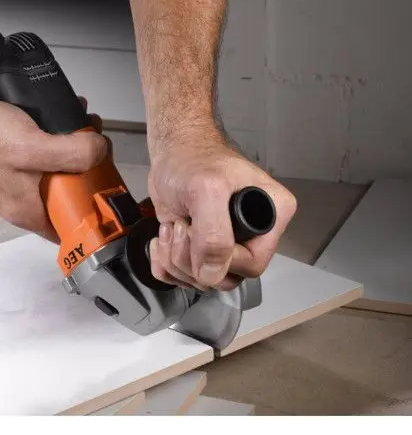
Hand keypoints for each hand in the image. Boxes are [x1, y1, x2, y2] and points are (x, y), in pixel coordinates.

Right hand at [0, 90, 106, 241]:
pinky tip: (70, 122)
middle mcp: (23, 201)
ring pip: (60, 173)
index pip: (68, 230)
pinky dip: (61, 141)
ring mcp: (19, 181)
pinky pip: (48, 156)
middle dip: (89, 172)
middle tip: (101, 151)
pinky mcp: (16, 161)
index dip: (92, 215)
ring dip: (78, 152)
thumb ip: (72, 155)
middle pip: (68, 196)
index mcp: (27, 211)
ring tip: (88, 130)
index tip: (110, 192)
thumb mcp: (33, 148)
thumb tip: (102, 152)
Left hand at [148, 138, 296, 290]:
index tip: (196, 229)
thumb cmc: (192, 160)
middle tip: (181, 226)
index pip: (253, 264)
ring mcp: (226, 245)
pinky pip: (182, 278)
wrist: (170, 154)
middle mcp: (252, 235)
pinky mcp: (200, 250)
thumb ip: (214, 234)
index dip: (220, 258)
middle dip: (192, 258)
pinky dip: (164, 262)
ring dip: (175, 258)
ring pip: (203, 280)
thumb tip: (213, 273)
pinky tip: (164, 237)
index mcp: (270, 217)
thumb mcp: (205, 189)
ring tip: (172, 226)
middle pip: (225, 277)